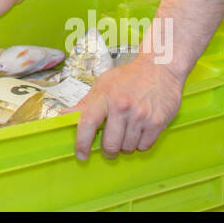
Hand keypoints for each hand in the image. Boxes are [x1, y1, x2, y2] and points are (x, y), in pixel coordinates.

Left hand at [66, 54, 184, 160]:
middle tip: (109, 147)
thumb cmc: (129, 77)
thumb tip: (64, 115)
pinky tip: (139, 131)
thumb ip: (85, 104)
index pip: (87, 122)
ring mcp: (141, 115)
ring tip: (127, 133)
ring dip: (125, 146)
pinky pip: (144, 146)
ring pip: (127, 147)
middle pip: (110, 143)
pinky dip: (140, 144)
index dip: (82, 142)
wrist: (159, 68)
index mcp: (105, 95)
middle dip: (108, 150)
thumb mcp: (103, 84)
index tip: (81, 154)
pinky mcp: (158, 122)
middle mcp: (122, 106)